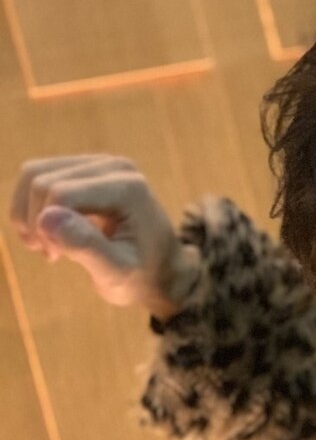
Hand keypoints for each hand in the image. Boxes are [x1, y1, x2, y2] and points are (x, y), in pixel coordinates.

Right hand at [8, 154, 199, 313]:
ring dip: (29, 212)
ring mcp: (100, 163)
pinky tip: (50, 231)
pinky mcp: (87, 168)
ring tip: (47, 243)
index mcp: (128, 188)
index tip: (56, 257)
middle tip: (51, 253)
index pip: (61, 194)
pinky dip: (33, 205)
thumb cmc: (141, 276)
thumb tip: (46, 218)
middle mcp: (114, 166)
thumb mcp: (116, 272)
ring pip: (33, 174)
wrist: (161, 271)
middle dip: (36, 221)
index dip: (47, 228)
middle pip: (42, 181)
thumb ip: (86, 246)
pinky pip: (39, 175)